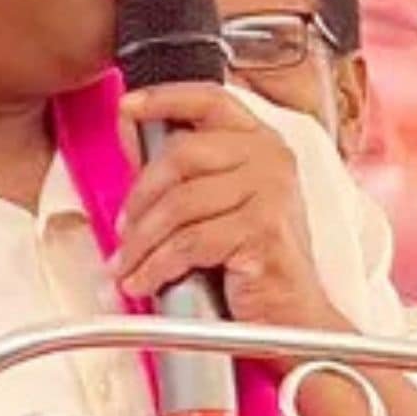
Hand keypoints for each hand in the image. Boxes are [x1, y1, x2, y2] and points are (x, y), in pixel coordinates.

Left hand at [110, 82, 340, 330]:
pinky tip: (144, 281)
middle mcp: (270, 158)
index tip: (126, 106)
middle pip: (181, 154)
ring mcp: (271, 192)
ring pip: (179, 204)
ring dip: (142, 241)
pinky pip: (190, 243)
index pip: (209, 99)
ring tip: (126, 265)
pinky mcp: (263, 230)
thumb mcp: (221, 202)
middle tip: (123, 230)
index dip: (163, 98)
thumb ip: (185, 170)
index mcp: (260, 141)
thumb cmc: (253, 260)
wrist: (292, 317)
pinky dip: (157, 266)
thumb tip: (131, 140)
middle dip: (140, 196)